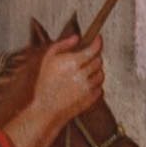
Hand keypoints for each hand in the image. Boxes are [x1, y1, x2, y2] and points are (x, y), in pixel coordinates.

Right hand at [6, 29, 107, 146]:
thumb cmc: (44, 85)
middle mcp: (82, 75)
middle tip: (86, 59)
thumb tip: (76, 37)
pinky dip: (95, 85)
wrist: (46, 109)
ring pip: (101, 74)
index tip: (98, 39)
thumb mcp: (47, 59)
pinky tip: (84, 85)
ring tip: (84, 74)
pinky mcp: (91, 99)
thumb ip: (62, 45)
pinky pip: (100, 88)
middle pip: (98, 61)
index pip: (93, 49)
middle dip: (94, 58)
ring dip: (95, 71)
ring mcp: (88, 88)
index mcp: (72, 63)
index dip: (98, 42)